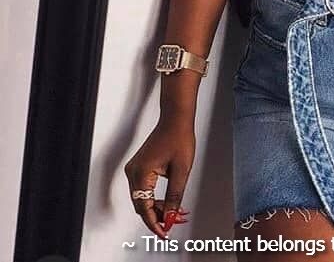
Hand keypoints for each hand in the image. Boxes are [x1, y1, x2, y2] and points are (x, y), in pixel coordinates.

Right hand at [124, 116, 194, 237]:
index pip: (145, 208)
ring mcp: (134, 169)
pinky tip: (168, 202)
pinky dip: (154, 197)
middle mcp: (133, 172)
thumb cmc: (179, 138)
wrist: (175, 119)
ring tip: (174, 212)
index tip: (164, 233)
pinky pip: (143, 189)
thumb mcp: (182, 171)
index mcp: (141, 173)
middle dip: (158, 216)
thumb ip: (175, 196)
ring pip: (142, 198)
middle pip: (141, 205)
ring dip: (157, 207)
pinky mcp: (138, 167)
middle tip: (174, 222)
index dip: (155, 223)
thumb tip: (171, 216)